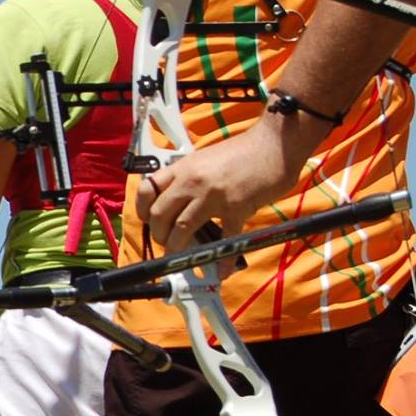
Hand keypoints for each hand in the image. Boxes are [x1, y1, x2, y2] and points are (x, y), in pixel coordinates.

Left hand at [135, 122, 298, 253]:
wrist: (274, 145)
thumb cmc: (242, 152)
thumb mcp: (204, 159)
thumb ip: (188, 178)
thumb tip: (175, 204)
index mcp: (182, 168)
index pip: (147, 190)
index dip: (142, 210)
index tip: (147, 222)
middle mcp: (192, 181)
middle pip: (159, 214)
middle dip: (158, 235)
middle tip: (166, 242)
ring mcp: (213, 196)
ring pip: (181, 228)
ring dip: (177, 247)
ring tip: (181, 257)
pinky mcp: (237, 208)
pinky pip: (225, 239)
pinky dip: (222, 258)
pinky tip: (222, 270)